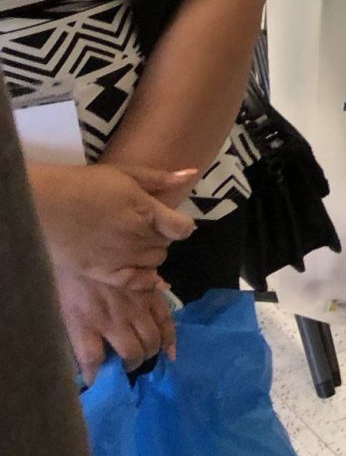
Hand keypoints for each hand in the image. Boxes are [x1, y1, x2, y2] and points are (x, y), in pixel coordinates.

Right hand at [28, 161, 196, 286]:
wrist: (44, 205)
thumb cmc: (84, 184)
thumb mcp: (125, 173)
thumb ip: (160, 178)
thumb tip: (191, 174)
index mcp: (147, 211)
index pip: (182, 228)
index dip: (181, 225)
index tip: (172, 222)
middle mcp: (138, 236)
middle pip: (166, 244)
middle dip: (161, 236)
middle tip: (144, 228)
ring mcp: (121, 257)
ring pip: (155, 262)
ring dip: (150, 254)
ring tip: (134, 244)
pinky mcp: (103, 272)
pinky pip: (136, 282)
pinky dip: (145, 279)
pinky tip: (143, 273)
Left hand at [55, 268, 175, 384]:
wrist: (83, 243)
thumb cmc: (68, 279)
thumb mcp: (63, 310)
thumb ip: (76, 338)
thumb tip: (86, 366)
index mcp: (88, 324)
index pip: (94, 360)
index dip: (96, 375)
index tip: (97, 379)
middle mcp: (115, 320)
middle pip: (133, 353)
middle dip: (132, 364)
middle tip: (127, 364)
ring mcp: (136, 307)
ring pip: (151, 341)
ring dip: (149, 353)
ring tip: (144, 356)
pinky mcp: (150, 295)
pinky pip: (166, 320)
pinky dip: (170, 340)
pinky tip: (170, 353)